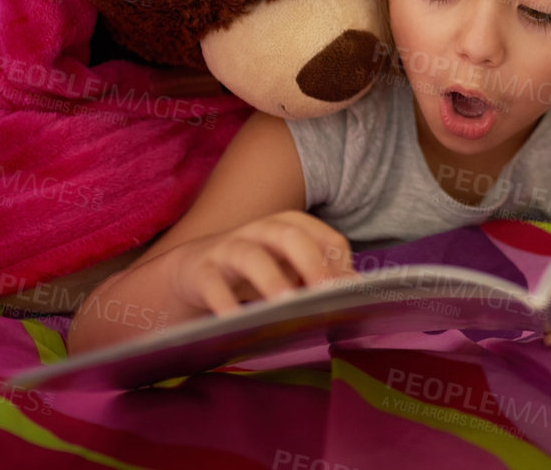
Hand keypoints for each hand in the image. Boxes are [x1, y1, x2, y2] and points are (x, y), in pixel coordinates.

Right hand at [168, 210, 355, 316]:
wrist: (191, 271)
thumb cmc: (252, 272)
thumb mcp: (289, 270)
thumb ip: (320, 277)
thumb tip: (359, 291)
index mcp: (289, 227)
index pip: (324, 236)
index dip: (339, 262)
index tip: (348, 293)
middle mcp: (260, 231)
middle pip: (290, 235)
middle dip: (312, 262)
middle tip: (327, 295)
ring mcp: (228, 249)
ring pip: (251, 256)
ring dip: (271, 279)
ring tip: (286, 306)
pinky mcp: (200, 271)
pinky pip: (213, 285)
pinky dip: (224, 303)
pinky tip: (236, 322)